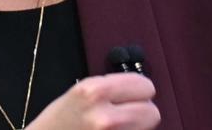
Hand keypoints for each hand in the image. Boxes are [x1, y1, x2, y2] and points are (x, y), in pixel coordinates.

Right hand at [27, 72, 159, 128]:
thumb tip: (140, 89)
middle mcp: (105, 117)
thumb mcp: (81, 91)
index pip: (144, 86)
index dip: (140, 91)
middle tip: (127, 113)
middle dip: (143, 111)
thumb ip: (110, 87)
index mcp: (95, 91)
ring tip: (117, 126)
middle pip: (152, 112)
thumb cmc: (60, 119)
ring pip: (147, 128)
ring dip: (137, 126)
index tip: (133, 95)